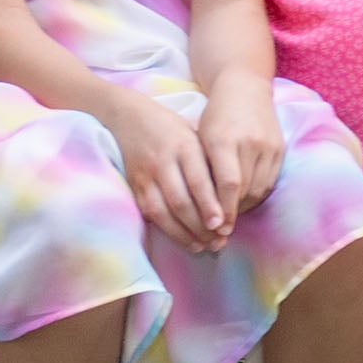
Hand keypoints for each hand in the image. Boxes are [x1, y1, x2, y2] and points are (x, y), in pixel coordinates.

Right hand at [108, 94, 232, 252]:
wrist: (127, 116)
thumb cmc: (173, 129)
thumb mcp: (196, 135)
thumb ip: (211, 162)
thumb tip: (235, 196)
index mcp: (185, 146)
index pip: (200, 181)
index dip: (211, 206)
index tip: (223, 225)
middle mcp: (164, 161)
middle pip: (181, 200)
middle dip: (200, 226)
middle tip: (219, 242)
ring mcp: (145, 174)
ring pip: (163, 210)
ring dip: (184, 233)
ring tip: (204, 246)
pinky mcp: (133, 184)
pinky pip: (149, 211)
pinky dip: (167, 228)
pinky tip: (184, 239)